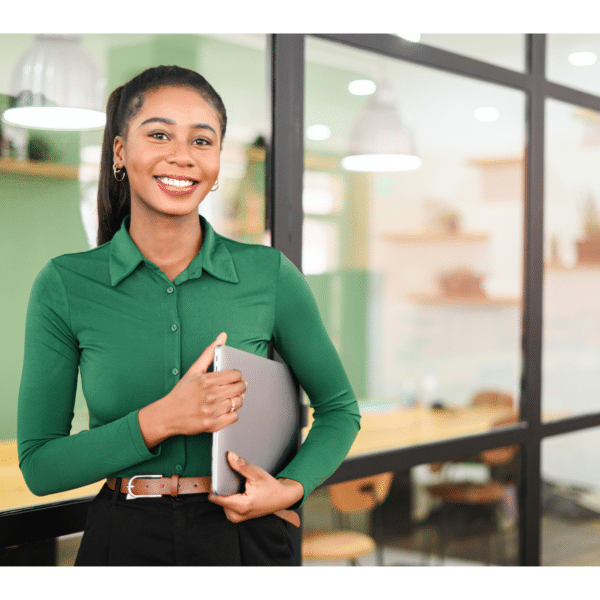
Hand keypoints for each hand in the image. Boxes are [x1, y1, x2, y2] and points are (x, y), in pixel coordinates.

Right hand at [138, 332, 247, 447]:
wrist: (167, 414)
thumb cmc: (182, 392)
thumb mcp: (194, 370)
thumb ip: (210, 352)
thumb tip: (222, 336)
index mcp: (207, 380)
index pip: (236, 374)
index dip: (237, 376)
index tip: (233, 378)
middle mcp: (210, 395)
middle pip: (240, 388)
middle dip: (240, 387)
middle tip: (234, 388)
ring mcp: (211, 410)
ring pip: (238, 402)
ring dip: (237, 400)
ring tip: (229, 398)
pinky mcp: (212, 424)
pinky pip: (234, 417)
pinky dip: (232, 413)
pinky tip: (225, 409)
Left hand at [208, 451, 303, 522]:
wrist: (281, 498)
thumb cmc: (271, 487)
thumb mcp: (257, 474)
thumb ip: (242, 466)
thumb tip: (230, 456)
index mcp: (241, 506)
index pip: (217, 497)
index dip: (216, 484)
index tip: (218, 475)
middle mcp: (237, 515)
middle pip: (218, 498)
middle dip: (224, 487)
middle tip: (235, 480)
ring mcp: (236, 517)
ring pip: (222, 501)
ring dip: (227, 492)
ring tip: (239, 486)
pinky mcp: (237, 516)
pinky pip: (226, 504)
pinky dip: (230, 496)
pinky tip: (239, 490)